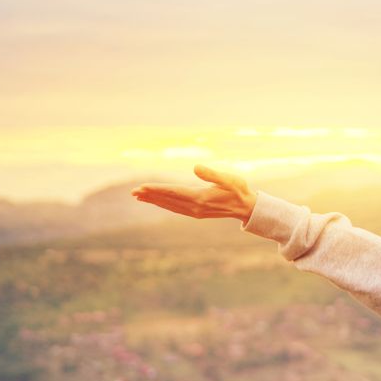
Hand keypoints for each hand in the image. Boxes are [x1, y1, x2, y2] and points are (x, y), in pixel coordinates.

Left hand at [131, 165, 257, 222]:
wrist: (246, 207)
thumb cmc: (239, 190)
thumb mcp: (229, 178)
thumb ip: (212, 174)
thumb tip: (194, 167)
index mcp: (201, 198)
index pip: (173, 192)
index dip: (156, 189)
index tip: (141, 187)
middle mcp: (195, 207)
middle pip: (168, 200)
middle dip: (150, 195)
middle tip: (133, 192)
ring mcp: (195, 211)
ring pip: (170, 205)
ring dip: (154, 201)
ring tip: (139, 197)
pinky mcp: (197, 212)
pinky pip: (175, 208)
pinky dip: (164, 204)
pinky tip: (157, 201)